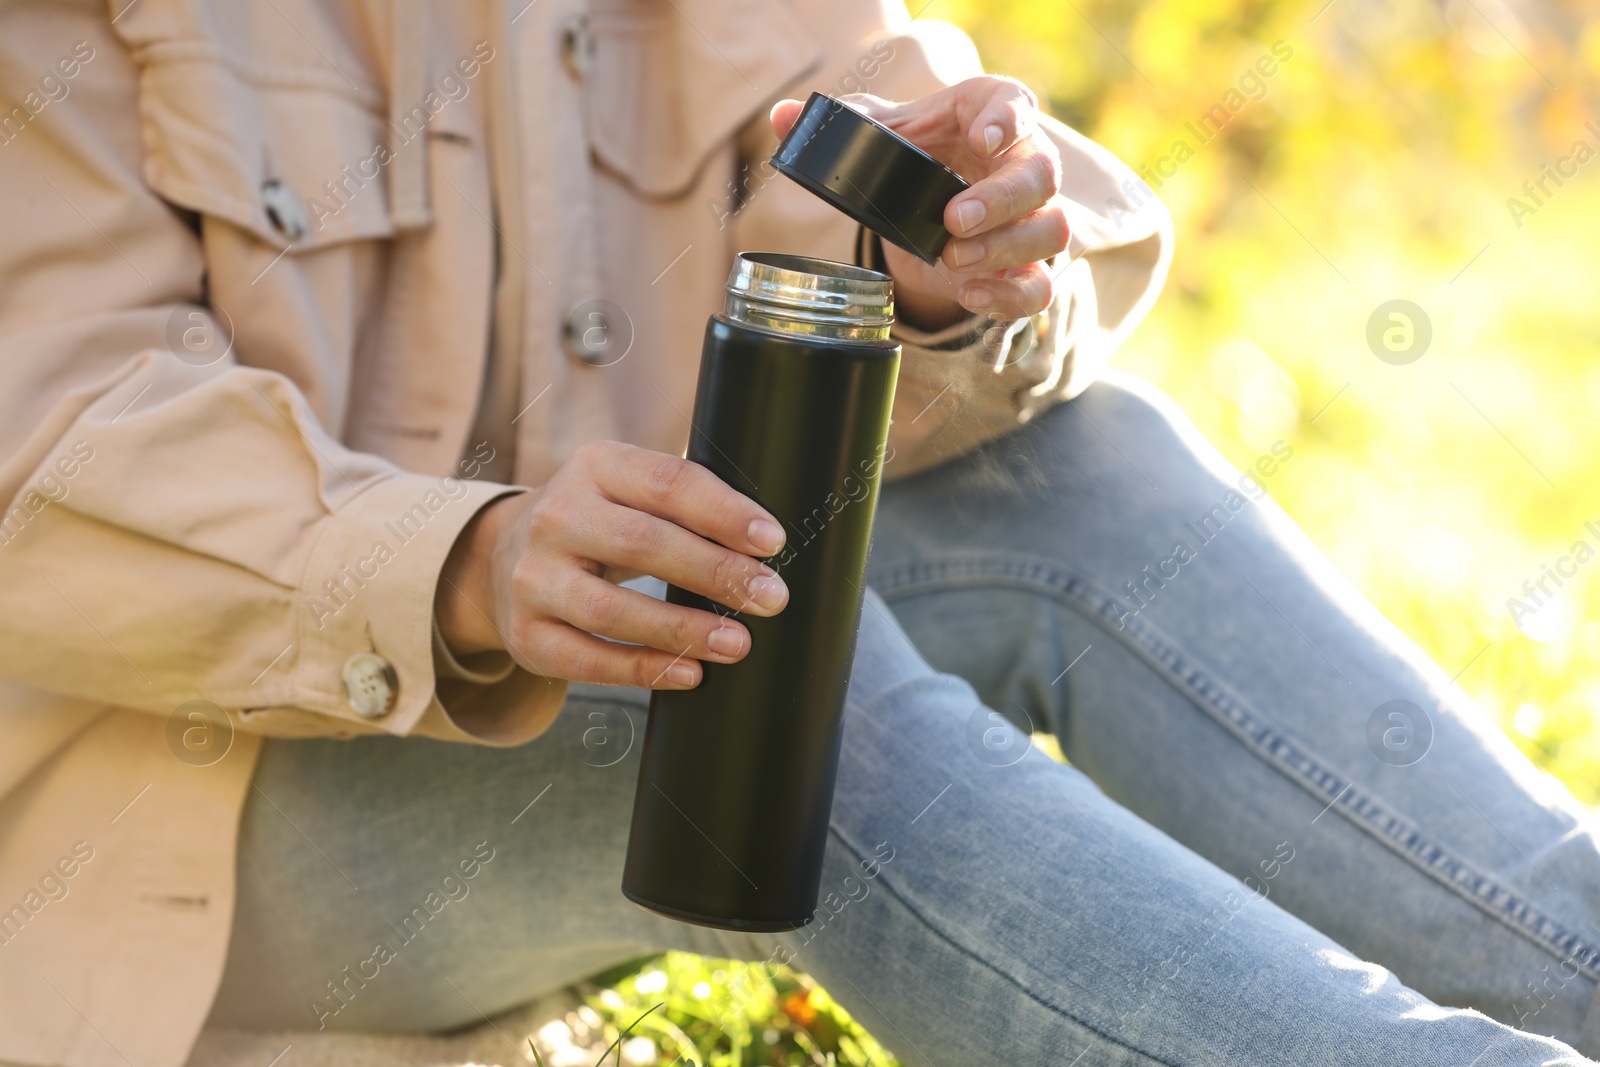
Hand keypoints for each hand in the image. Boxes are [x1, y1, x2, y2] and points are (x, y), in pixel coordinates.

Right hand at [435, 441, 788, 688]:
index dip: (724, 512)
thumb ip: (685, 505)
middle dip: (715, 572)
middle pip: (642, 544)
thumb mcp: (630, 492)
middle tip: (770, 598)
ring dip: (681, 631)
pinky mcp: (525, 634)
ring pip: (609, 611)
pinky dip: (642, 670)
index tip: (773, 541)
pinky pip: (587, 660)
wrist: (506, 557)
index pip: (667, 482)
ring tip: (737, 643)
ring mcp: (532, 578)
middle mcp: (556, 516)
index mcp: (595, 466)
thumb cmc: (600, 523)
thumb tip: (767, 545)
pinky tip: (690, 674)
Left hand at [771, 76, 1069, 330]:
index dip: (1007, 119)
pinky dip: (1008, 296)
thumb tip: (782, 119)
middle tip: (952, 221)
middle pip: (1042, 176)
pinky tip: (970, 295)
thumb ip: (838, 124)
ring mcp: (1033, 217)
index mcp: (992, 114)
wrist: (932, 201)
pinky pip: (1038, 287)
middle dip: (1000, 201)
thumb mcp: (880, 132)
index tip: (982, 138)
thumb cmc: (917, 152)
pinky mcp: (1025, 267)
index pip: (1016, 103)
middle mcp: (1025, 162)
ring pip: (1051, 232)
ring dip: (1004, 249)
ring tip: (952, 258)